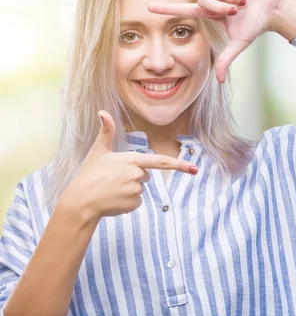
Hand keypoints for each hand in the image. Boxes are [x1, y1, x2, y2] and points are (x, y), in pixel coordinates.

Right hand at [58, 111, 197, 221]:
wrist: (81, 200)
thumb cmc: (89, 174)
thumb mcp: (98, 151)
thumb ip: (106, 131)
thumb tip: (102, 112)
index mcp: (132, 159)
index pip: (161, 161)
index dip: (179, 165)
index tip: (195, 169)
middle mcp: (137, 174)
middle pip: (146, 175)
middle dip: (133, 176)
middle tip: (114, 178)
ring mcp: (136, 191)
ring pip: (141, 189)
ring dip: (129, 189)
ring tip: (112, 189)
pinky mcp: (134, 204)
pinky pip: (137, 202)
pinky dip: (127, 202)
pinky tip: (114, 199)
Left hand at [147, 0, 283, 82]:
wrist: (272, 9)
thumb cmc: (255, 25)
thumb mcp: (238, 44)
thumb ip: (225, 61)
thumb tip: (219, 82)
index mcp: (211, 12)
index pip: (184, 10)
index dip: (167, 9)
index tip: (148, 8)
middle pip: (203, 0)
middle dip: (219, 7)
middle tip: (235, 11)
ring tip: (242, 1)